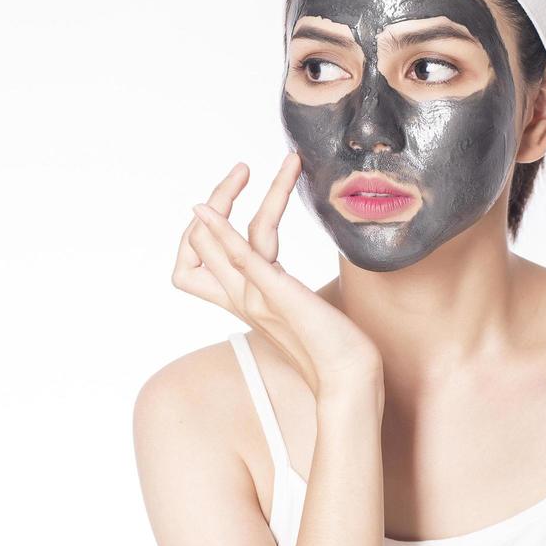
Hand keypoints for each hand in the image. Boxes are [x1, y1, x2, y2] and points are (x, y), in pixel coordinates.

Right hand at [172, 152, 381, 398]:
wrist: (350, 379)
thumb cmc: (334, 345)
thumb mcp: (299, 306)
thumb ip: (282, 285)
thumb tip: (284, 266)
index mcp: (243, 301)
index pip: (196, 263)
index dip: (202, 230)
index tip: (225, 204)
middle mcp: (240, 299)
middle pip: (200, 244)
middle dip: (216, 200)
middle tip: (239, 171)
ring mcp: (253, 297)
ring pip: (219, 241)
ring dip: (229, 195)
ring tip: (255, 166)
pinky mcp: (274, 295)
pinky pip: (239, 256)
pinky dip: (220, 229)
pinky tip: (208, 208)